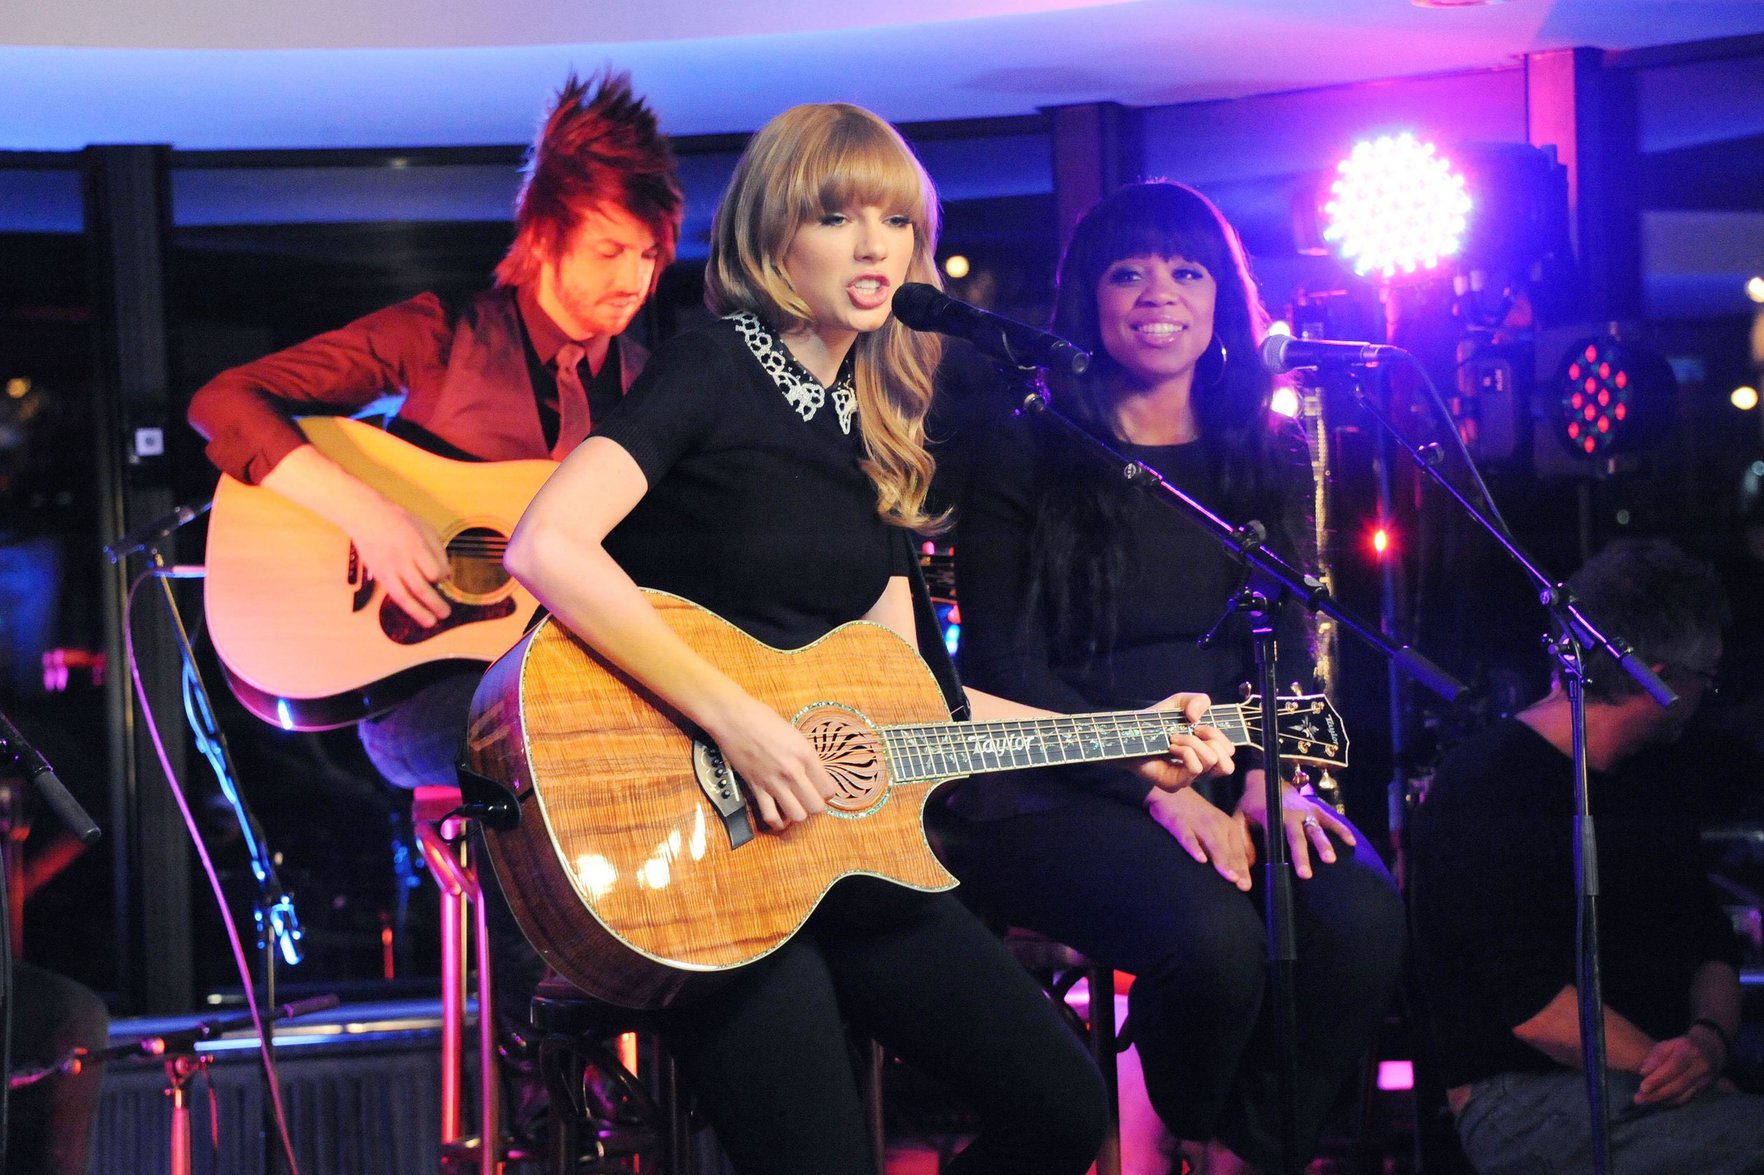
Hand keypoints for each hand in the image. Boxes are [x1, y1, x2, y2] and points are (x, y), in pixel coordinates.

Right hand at [350, 497, 450, 626]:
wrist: (366, 517)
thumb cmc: (399, 521)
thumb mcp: (425, 528)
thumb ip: (438, 551)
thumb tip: (447, 575)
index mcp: (415, 546)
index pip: (434, 571)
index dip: (442, 578)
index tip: (445, 578)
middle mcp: (401, 560)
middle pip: (421, 588)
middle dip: (436, 604)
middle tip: (446, 614)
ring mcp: (388, 570)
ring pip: (404, 597)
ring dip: (419, 612)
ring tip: (431, 622)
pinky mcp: (379, 575)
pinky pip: (394, 594)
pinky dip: (406, 605)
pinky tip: (415, 612)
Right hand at [705, 696, 834, 831]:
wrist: (734, 718)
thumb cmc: (763, 719)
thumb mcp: (794, 734)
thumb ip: (805, 755)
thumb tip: (812, 773)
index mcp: (806, 754)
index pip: (828, 789)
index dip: (826, 792)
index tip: (820, 789)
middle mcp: (793, 771)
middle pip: (816, 807)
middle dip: (815, 806)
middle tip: (808, 799)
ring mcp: (774, 782)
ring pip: (798, 816)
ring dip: (798, 814)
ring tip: (795, 806)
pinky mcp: (756, 788)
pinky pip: (770, 816)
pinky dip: (777, 822)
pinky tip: (779, 818)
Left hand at [1132, 692, 1235, 791]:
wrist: (1130, 732)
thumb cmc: (1155, 721)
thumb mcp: (1180, 702)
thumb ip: (1197, 700)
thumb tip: (1197, 718)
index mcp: (1205, 753)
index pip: (1229, 752)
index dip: (1218, 734)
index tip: (1197, 725)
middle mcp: (1199, 769)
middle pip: (1227, 764)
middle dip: (1211, 739)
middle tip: (1190, 731)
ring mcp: (1187, 779)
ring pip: (1211, 762)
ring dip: (1194, 743)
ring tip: (1174, 738)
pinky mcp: (1174, 784)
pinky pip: (1195, 768)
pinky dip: (1185, 751)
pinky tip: (1170, 746)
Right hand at [1145, 787, 1253, 890]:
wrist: (1170, 793)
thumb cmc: (1194, 814)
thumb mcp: (1215, 827)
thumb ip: (1227, 846)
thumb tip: (1239, 870)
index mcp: (1228, 826)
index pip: (1238, 852)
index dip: (1243, 869)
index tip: (1246, 886)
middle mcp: (1216, 825)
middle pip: (1228, 851)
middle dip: (1237, 869)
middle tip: (1242, 886)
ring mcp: (1198, 824)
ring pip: (1213, 845)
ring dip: (1223, 861)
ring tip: (1230, 877)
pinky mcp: (1180, 823)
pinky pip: (1188, 838)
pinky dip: (1194, 848)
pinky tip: (1200, 859)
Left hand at [1235, 769, 1354, 879]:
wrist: (1265, 779)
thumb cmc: (1251, 804)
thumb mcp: (1239, 817)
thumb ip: (1241, 838)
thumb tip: (1248, 863)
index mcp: (1270, 815)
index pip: (1273, 838)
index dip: (1277, 855)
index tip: (1280, 871)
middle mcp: (1290, 814)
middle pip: (1297, 837)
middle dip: (1301, 855)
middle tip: (1306, 875)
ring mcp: (1306, 810)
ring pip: (1316, 829)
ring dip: (1323, 844)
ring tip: (1330, 860)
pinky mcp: (1316, 809)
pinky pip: (1331, 819)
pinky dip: (1341, 829)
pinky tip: (1351, 842)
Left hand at [1635, 1031, 1723, 1105]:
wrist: (1711, 1049)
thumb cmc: (1683, 1046)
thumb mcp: (1668, 1044)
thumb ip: (1656, 1056)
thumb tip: (1643, 1072)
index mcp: (1690, 1051)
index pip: (1673, 1067)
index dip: (1658, 1079)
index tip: (1642, 1087)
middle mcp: (1701, 1067)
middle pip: (1678, 1084)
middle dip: (1657, 1093)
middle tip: (1639, 1098)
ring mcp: (1705, 1080)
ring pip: (1683, 1094)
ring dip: (1662, 1100)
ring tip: (1645, 1101)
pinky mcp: (1705, 1089)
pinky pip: (1687, 1099)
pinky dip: (1672, 1102)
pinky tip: (1659, 1103)